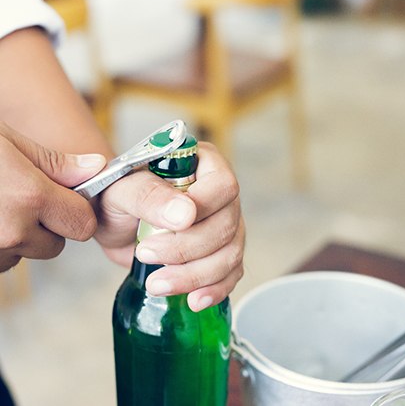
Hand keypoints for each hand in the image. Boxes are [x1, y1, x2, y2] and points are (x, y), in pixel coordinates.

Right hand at [0, 122, 105, 271]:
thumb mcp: (7, 141)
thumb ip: (54, 162)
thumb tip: (95, 167)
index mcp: (30, 197)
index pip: (84, 223)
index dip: (76, 210)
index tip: (63, 197)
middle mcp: (11, 231)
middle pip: (55, 244)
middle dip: (48, 226)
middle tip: (24, 199)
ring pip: (25, 253)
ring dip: (19, 237)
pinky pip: (0, 260)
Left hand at [95, 142, 244, 310]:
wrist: (113, 221)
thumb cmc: (116, 196)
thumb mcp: (121, 190)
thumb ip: (149, 196)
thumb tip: (186, 215)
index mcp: (203, 165)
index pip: (222, 186)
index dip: (202, 209)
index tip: (165, 227)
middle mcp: (221, 195)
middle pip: (227, 225)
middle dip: (188, 249)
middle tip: (147, 255)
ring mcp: (225, 224)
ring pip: (231, 253)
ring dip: (196, 275)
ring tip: (158, 284)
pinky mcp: (220, 252)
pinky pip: (230, 273)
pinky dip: (214, 289)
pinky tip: (194, 299)